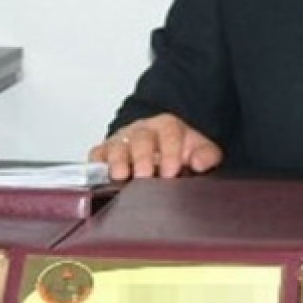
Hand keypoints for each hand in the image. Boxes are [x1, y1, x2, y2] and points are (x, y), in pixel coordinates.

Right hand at [88, 113, 222, 179]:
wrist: (158, 147)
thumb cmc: (177, 151)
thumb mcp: (198, 150)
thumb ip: (206, 155)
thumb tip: (199, 162)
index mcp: (167, 127)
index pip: (169, 134)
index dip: (170, 152)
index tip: (171, 171)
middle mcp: (142, 131)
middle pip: (141, 139)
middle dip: (142, 157)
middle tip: (145, 175)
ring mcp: (121, 141)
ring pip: (117, 146)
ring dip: (117, 160)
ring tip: (120, 175)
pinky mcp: (104, 153)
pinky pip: (97, 155)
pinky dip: (97, 164)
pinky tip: (100, 175)